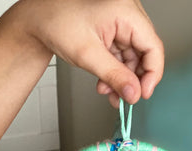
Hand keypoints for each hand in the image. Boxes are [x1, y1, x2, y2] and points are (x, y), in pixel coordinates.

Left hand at [19, 0, 164, 106]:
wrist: (38, 20)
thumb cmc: (58, 24)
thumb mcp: (88, 55)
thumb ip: (114, 76)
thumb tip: (134, 94)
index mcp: (126, 12)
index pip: (153, 47)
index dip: (152, 74)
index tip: (143, 94)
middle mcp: (127, 15)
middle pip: (144, 53)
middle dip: (133, 79)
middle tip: (125, 98)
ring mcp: (120, 23)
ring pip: (132, 58)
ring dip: (122, 79)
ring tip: (107, 92)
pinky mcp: (112, 32)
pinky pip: (121, 57)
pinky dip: (114, 73)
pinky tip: (104, 84)